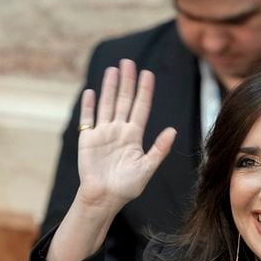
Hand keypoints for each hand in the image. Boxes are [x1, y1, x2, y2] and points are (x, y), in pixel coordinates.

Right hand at [75, 59, 176, 214]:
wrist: (104, 198)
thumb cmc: (127, 187)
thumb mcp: (147, 168)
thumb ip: (159, 149)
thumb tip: (172, 131)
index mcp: (134, 136)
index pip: (141, 108)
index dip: (144, 91)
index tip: (148, 74)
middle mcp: (119, 131)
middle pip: (124, 101)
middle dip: (127, 82)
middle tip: (128, 62)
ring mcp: (103, 133)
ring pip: (107, 105)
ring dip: (109, 87)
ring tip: (112, 69)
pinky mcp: (88, 139)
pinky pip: (88, 118)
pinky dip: (89, 105)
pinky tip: (91, 91)